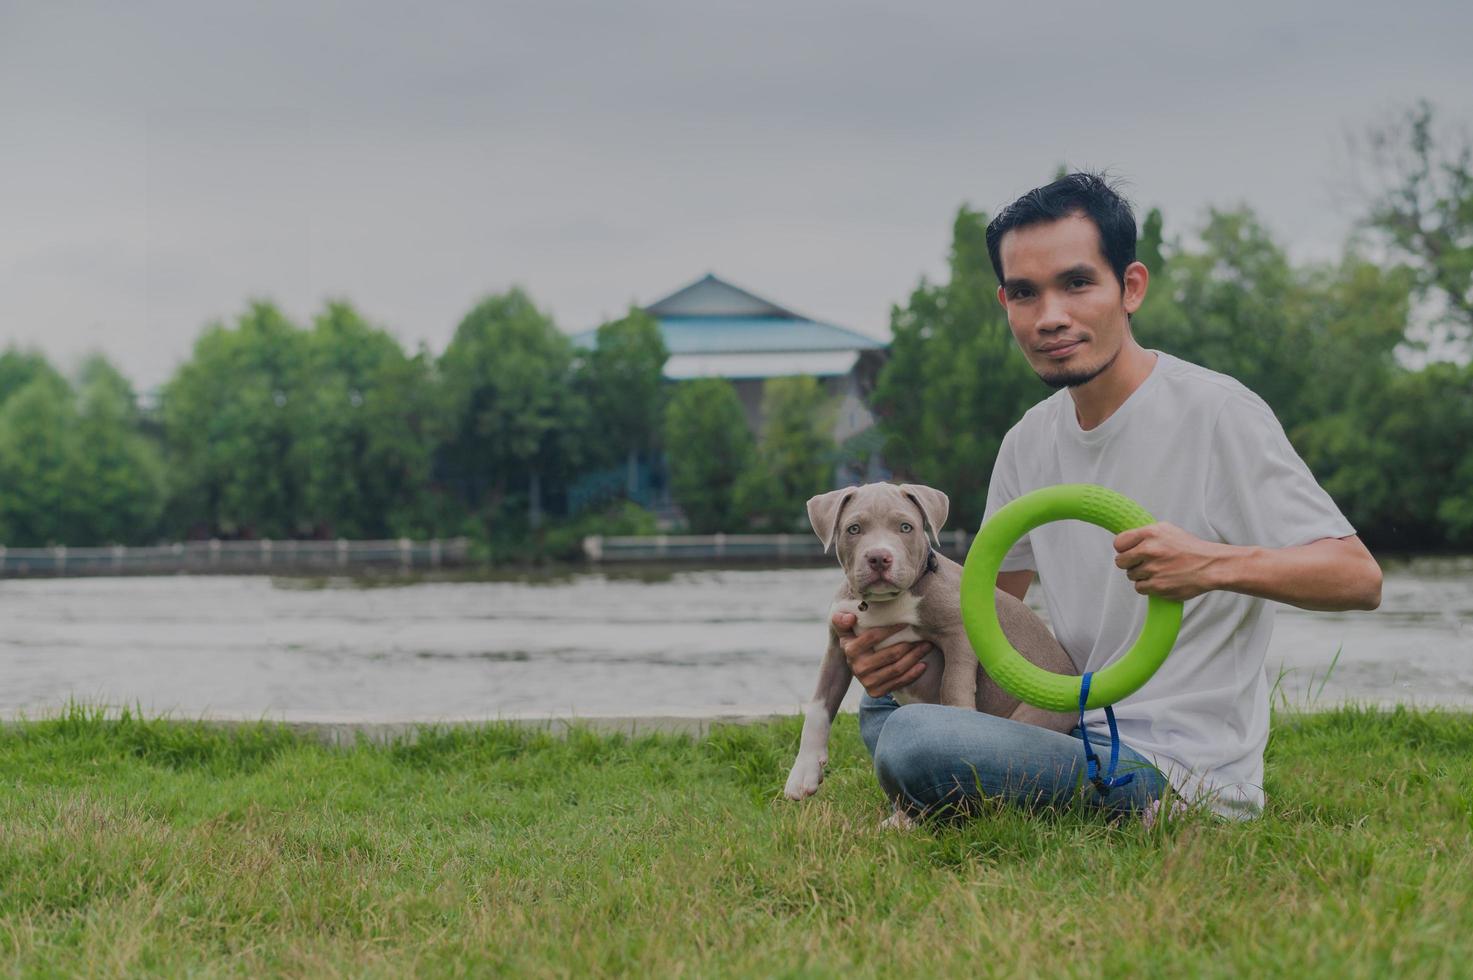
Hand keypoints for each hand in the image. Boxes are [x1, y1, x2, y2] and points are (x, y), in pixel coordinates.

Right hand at [831, 611, 930, 696]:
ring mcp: (867, 682)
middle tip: (923, 635)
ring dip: (915, 657)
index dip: (891, 629)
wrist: (856, 664)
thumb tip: (850, 617)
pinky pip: (899, 683)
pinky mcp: (875, 692)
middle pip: (890, 655)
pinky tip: (923, 664)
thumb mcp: (846, 629)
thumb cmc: (855, 640)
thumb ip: (842, 619)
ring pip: (897, 669)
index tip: (905, 622)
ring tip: (926, 646)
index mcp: (850, 650)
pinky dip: (913, 674)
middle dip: (909, 644)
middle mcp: (857, 668)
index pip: (873, 637)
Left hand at [1113, 522, 1229, 600]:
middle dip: (1129, 563)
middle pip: (1121, 561)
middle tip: (1142, 563)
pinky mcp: (1158, 586)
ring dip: (1141, 575)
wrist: (1211, 566)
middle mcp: (1150, 550)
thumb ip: (1145, 534)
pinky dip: (1147, 586)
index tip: (1129, 551)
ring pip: (1131, 575)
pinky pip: (1140, 588)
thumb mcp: (1167, 530)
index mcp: (1151, 533)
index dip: (1123, 549)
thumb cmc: (1190, 548)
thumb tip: (1126, 540)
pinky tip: (1159, 580)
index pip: (1119, 543)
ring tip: (1157, 570)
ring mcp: (1154, 569)